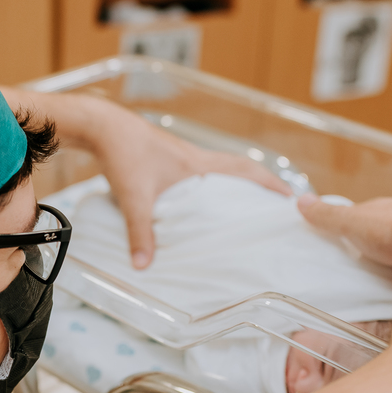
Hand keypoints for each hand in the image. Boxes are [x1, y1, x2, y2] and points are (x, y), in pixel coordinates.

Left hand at [0, 86, 290, 269]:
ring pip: (217, 171)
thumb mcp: (134, 197)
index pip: (246, 170)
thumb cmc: (123, 154)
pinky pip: (196, 173)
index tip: (291, 198)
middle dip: (258, 187)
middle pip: (238, 170)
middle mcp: (195, 157)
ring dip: (232, 186)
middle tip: (272, 207)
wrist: (100, 126)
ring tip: (240, 209)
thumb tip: (144, 266)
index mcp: (199, 164)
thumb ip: (140, 232)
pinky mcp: (164, 157)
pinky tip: (195, 204)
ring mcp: (180, 156)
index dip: (270, 184)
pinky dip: (205, 187)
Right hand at [296, 195, 391, 274]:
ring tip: (376, 293)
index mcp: (387, 215)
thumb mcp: (354, 220)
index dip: (354, 232)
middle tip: (357, 276)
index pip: (366, 221)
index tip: (341, 248)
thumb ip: (329, 215)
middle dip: (375, 257)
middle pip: (387, 243)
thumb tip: (302, 202)